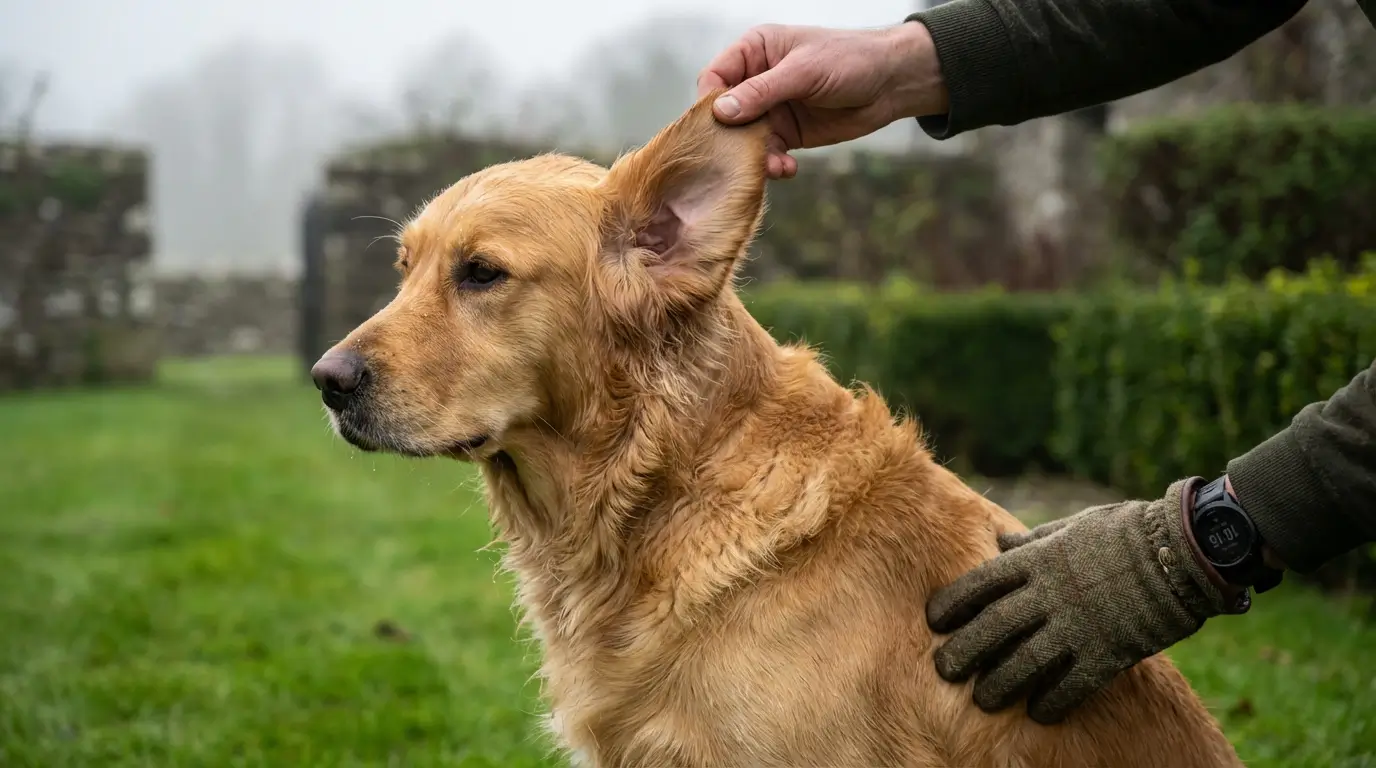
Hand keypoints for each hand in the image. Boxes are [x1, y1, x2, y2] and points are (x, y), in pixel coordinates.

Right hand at [696, 22, 947, 178]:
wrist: (890, 83)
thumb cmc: (849, 61)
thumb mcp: (804, 71)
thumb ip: (762, 91)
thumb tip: (721, 112)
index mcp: (755, 52)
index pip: (715, 77)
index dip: (709, 102)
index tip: (716, 125)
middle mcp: (757, 80)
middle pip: (724, 114)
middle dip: (730, 138)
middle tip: (738, 158)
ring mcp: (771, 109)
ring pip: (744, 139)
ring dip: (753, 157)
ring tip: (773, 167)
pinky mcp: (787, 133)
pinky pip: (766, 153)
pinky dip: (772, 165)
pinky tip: (787, 169)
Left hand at [925, 480, 1233, 723]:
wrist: (1180, 550)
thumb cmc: (1123, 533)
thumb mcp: (1069, 527)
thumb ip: (1032, 541)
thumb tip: (999, 541)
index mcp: (1037, 559)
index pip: (980, 584)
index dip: (952, 604)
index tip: (934, 620)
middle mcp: (1049, 594)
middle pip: (993, 628)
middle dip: (965, 651)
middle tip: (944, 669)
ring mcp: (1077, 625)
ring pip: (1024, 662)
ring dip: (999, 684)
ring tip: (983, 700)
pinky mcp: (1107, 651)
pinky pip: (1071, 685)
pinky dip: (1052, 701)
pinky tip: (1038, 713)